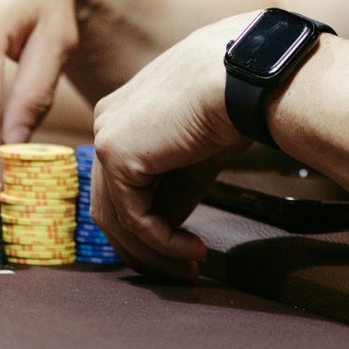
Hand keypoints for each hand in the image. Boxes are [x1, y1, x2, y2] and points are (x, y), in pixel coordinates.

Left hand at [88, 18, 251, 279]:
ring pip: (119, 217)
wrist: (242, 78)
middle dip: (145, 246)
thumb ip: (174, 189)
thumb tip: (167, 232)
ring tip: (190, 267)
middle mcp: (108, 123)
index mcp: (124, 116)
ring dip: (155, 251)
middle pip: (112, 204)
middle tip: (180, 270)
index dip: (149, 224)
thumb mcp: (197, 155)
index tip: (182, 248)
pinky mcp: (116, 153)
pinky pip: (135, 216)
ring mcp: (107, 137)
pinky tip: (193, 249)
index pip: (123, 184)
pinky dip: (163, 241)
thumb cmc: (231, 103)